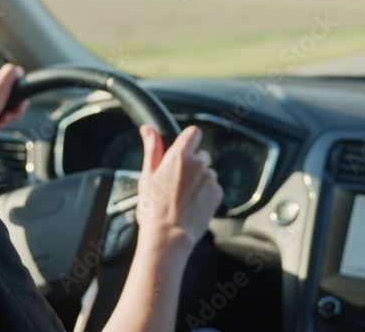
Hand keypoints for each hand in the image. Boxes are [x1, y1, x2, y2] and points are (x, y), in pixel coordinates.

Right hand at [135, 125, 224, 253]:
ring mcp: (210, 179)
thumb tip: (148, 128)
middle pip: (201, 155)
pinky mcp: (218, 194)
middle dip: (192, 164)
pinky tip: (192, 204)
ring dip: (200, 180)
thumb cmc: (153, 208)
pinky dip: (206, 193)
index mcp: (179, 156)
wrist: (168, 236)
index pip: (193, 133)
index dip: (188, 140)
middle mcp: (198, 164)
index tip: (182, 150)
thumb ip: (151, 148)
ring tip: (183, 197)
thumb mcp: (147, 175)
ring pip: (208, 172)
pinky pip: (214, 187)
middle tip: (177, 182)